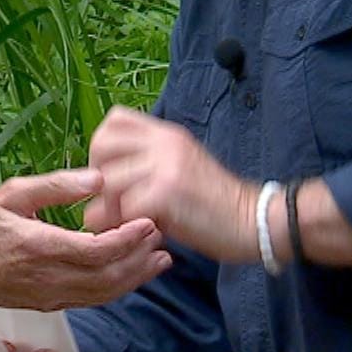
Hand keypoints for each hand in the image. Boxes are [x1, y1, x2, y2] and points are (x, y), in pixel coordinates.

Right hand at [0, 168, 171, 309]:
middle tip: (161, 236)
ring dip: (136, 277)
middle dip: (139, 258)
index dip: (127, 239)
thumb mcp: (13, 194)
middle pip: (107, 276)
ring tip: (160, 258)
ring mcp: (51, 296)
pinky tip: (134, 273)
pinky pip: (93, 300)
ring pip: (104, 293)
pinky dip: (119, 288)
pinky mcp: (53, 305)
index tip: (148, 222)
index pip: (95, 250)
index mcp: (39, 247)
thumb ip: (56, 185)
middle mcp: (48, 277)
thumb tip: (98, 178)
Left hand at [86, 106, 258, 262]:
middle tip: (111, 201)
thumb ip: (146, 169)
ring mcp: (166, 164)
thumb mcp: (181, 170)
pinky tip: (140, 231)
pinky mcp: (168, 192)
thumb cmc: (216, 205)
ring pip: (109, 179)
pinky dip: (124, 224)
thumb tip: (102, 189)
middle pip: (102, 143)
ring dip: (108, 207)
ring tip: (124, 223)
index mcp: (167, 134)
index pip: (115, 119)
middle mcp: (165, 142)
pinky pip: (124, 206)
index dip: (102, 148)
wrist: (255, 221)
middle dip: (96, 176)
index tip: (111, 175)